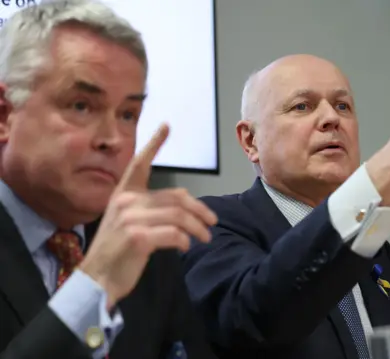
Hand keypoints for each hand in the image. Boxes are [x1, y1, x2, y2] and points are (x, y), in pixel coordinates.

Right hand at [78, 124, 217, 308]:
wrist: (96, 280)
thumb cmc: (117, 253)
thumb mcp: (129, 224)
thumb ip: (150, 210)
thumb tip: (185, 209)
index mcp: (123, 194)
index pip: (140, 164)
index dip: (154, 144)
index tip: (166, 126)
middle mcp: (125, 201)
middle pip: (177, 197)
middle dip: (200, 210)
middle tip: (212, 223)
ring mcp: (130, 218)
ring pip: (179, 216)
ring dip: (198, 228)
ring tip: (205, 238)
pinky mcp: (137, 237)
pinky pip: (174, 234)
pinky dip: (185, 241)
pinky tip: (185, 247)